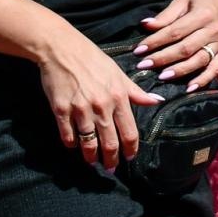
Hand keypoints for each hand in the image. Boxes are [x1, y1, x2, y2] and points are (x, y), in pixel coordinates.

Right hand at [37, 30, 162, 171]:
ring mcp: (80, 110)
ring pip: (88, 144)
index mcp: (118, 97)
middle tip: (111, 168)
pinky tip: (74, 146)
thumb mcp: (118, 73)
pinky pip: (68, 137)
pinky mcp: (61, 111)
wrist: (61, 49)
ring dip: (91, 157)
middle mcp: (101, 106)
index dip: (130, 149)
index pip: (129, 133)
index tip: (129, 157)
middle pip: (110, 144)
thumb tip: (156, 101)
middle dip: (111, 160)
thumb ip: (136, 92)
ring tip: (93, 162)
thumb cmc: (92, 59)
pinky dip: (72, 145)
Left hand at [134, 0, 217, 91]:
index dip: (156, 41)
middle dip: (163, 58)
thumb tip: (146, 26)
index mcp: (202, 14)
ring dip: (180, 71)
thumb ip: (165, 15)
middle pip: (186, 48)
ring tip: (162, 77)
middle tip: (144, 66)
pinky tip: (189, 88)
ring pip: (199, 60)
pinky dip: (203, 80)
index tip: (139, 50)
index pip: (175, 31)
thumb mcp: (181, 0)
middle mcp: (213, 29)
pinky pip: (215, 68)